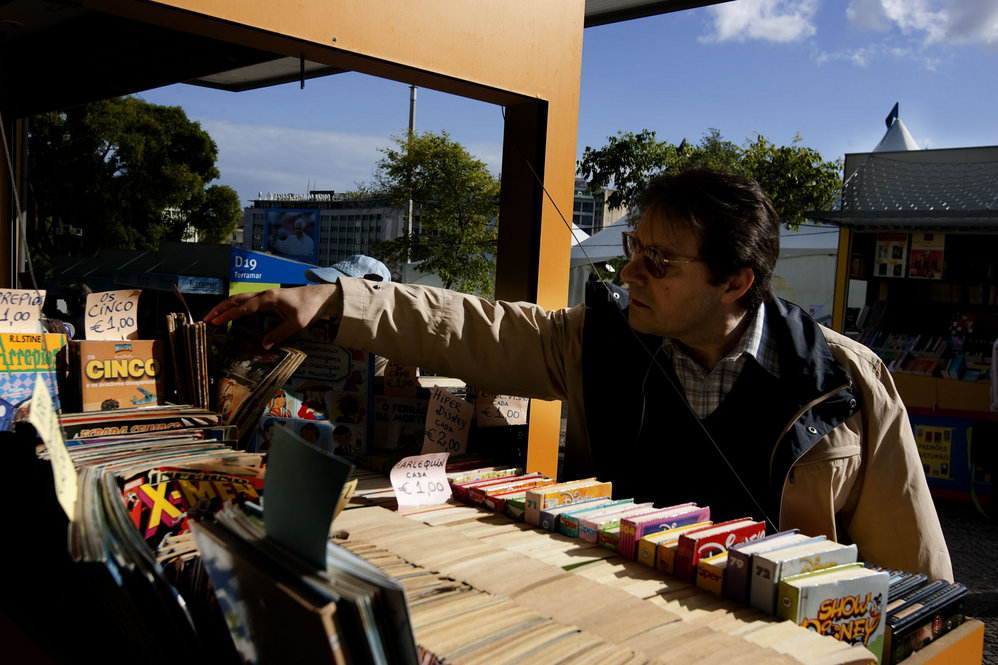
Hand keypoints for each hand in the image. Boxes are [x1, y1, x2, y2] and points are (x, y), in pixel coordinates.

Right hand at [203, 284, 341, 347]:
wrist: (320, 296)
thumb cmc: (309, 308)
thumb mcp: (296, 324)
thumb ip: (279, 334)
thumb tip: (263, 346)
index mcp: (268, 299)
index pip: (243, 308)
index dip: (228, 315)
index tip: (214, 322)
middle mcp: (264, 295)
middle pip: (237, 300)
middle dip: (220, 309)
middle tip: (206, 319)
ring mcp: (266, 296)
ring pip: (241, 299)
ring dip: (227, 307)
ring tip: (214, 316)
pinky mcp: (269, 299)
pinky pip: (248, 302)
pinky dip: (237, 307)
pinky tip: (233, 316)